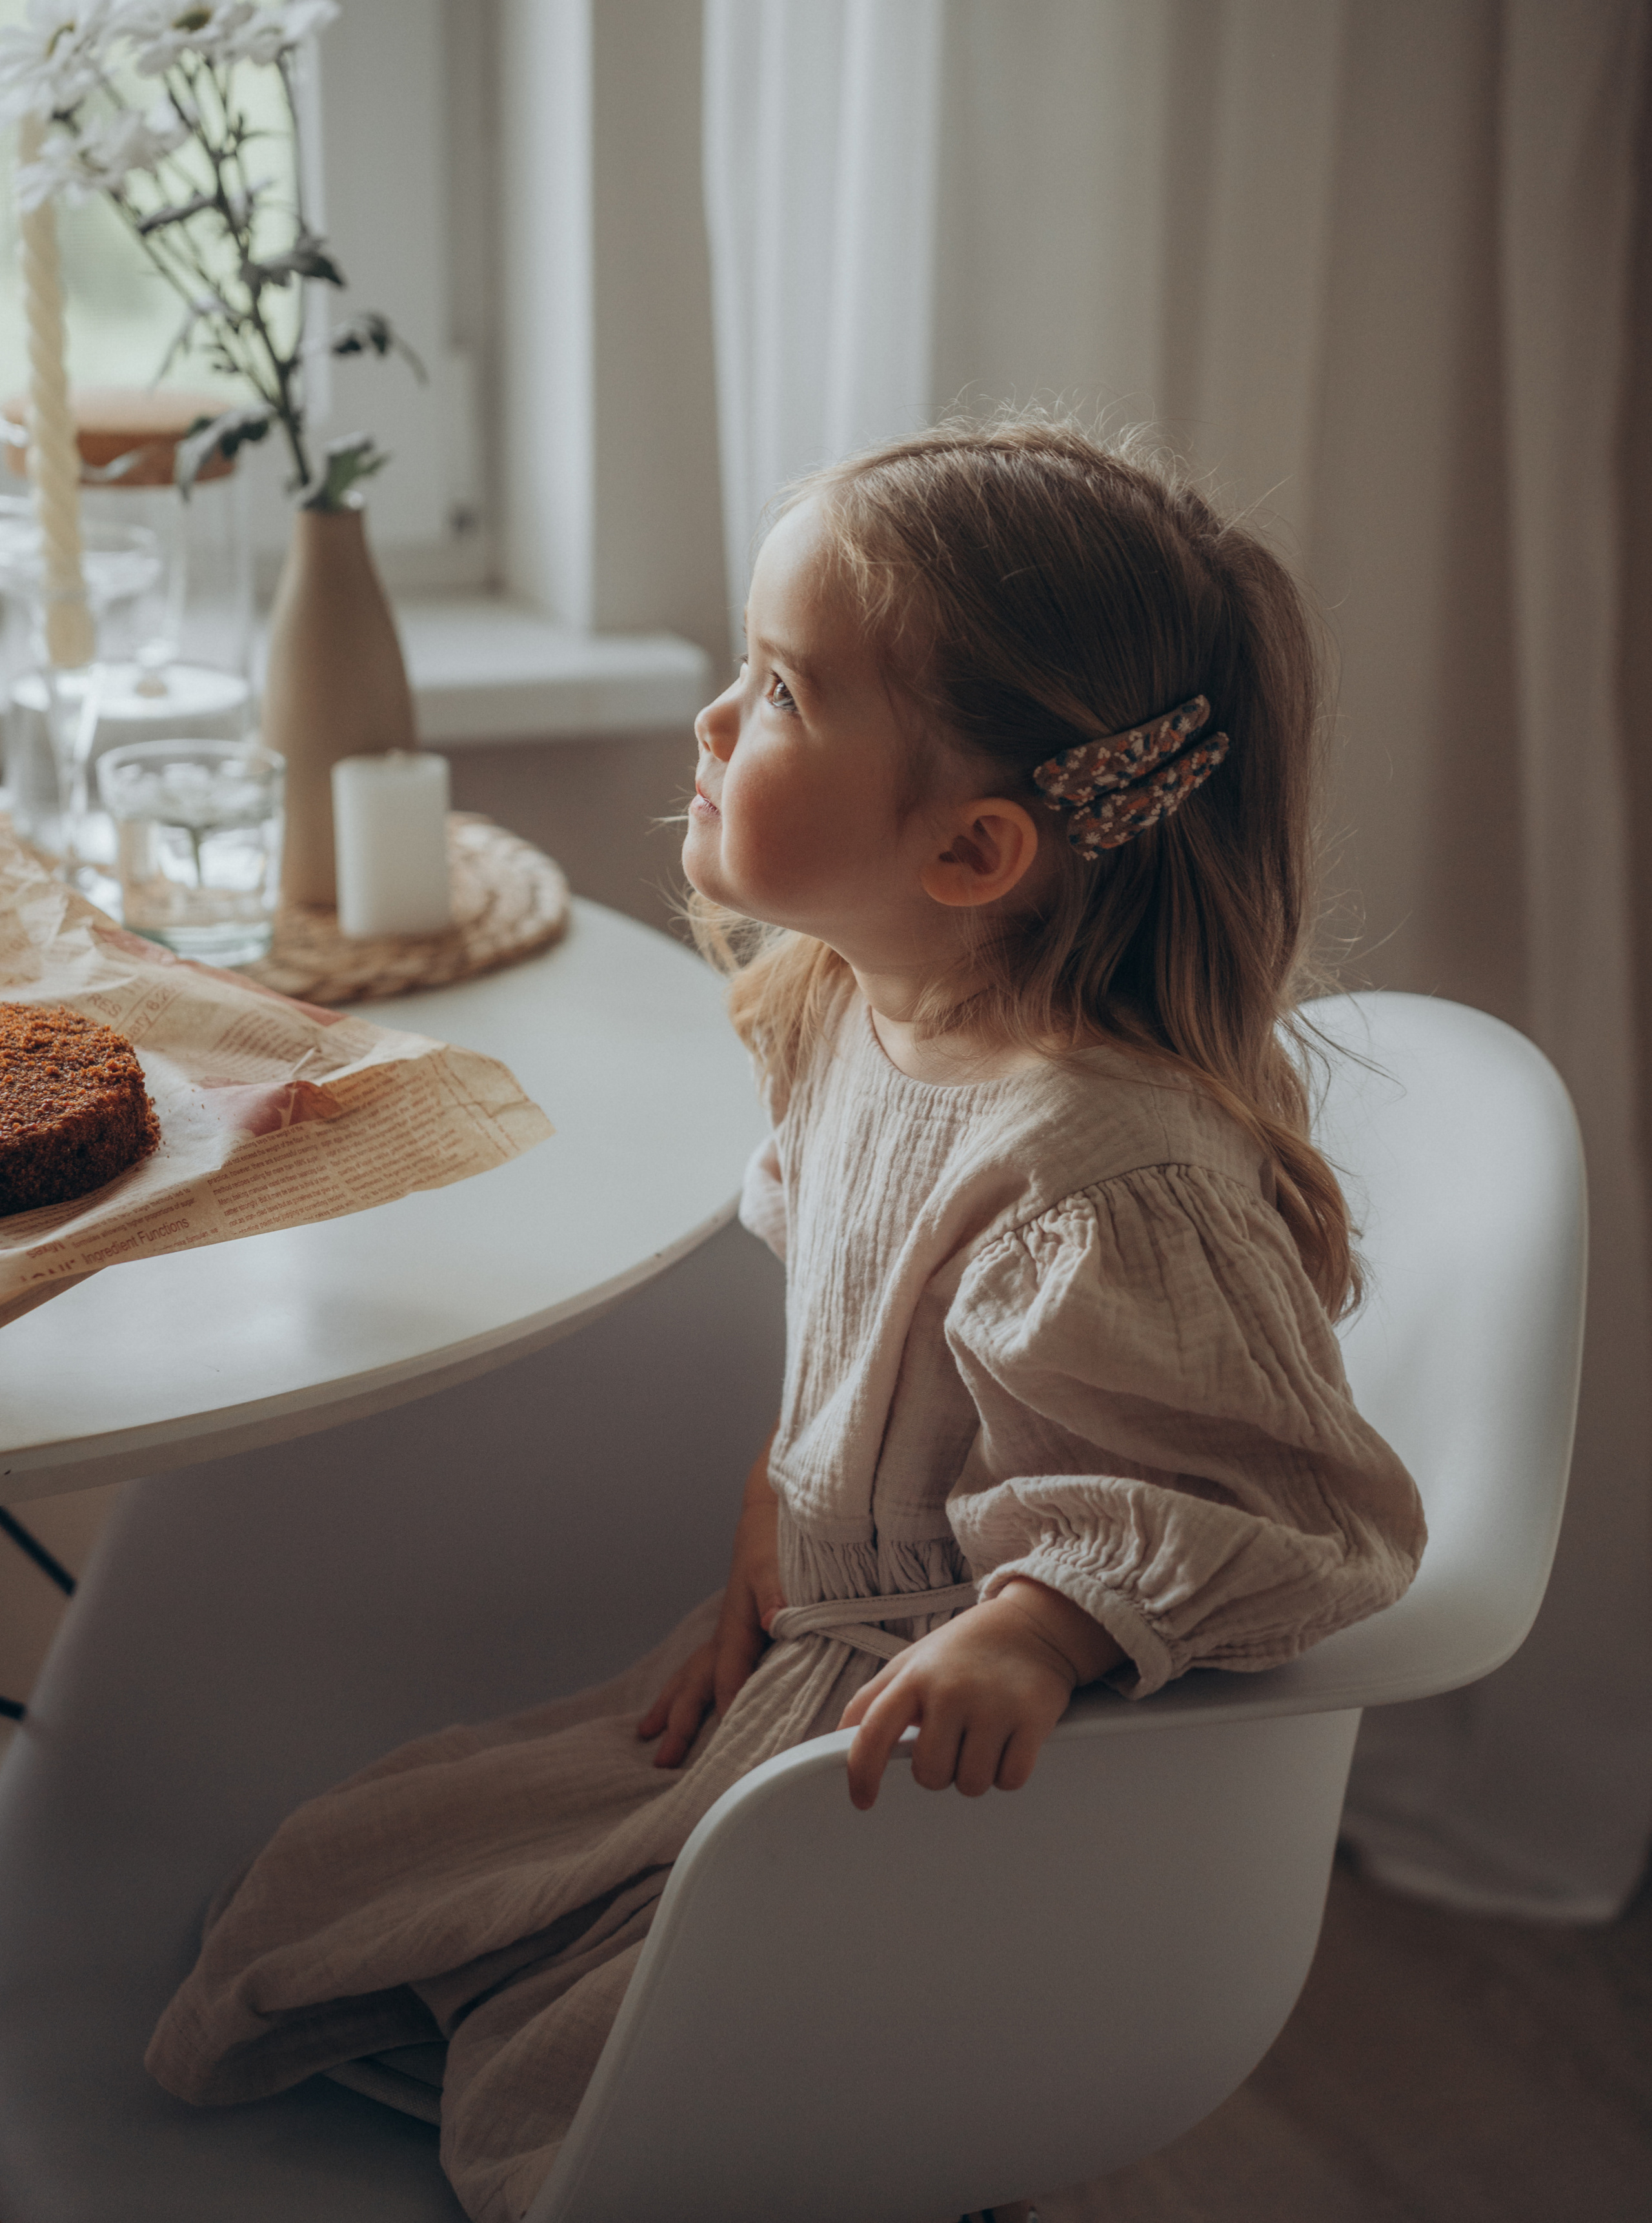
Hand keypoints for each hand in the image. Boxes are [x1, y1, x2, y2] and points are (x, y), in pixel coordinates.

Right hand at [638, 1430, 782, 1767]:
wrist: (774, 1501)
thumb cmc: (779, 1533)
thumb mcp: (780, 1561)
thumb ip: (779, 1591)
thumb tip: (776, 1621)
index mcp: (739, 1620)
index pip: (730, 1671)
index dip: (729, 1702)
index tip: (726, 1740)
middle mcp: (728, 1628)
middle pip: (698, 1680)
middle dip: (680, 1719)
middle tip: (662, 1758)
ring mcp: (729, 1625)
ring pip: (694, 1671)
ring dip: (674, 1703)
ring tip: (647, 1732)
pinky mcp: (737, 1619)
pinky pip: (708, 1660)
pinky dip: (691, 1683)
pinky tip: (689, 1697)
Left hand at [836, 1578, 1123, 1809]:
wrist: (1033, 1623)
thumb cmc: (965, 1649)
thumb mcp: (913, 1661)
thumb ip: (873, 1700)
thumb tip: (838, 1740)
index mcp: (915, 1676)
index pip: (874, 1732)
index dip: (862, 1773)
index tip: (863, 1801)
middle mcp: (951, 1689)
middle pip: (930, 1773)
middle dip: (940, 1769)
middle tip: (954, 1741)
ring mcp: (994, 1704)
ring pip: (970, 1783)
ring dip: (974, 1773)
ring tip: (983, 1738)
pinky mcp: (1032, 1717)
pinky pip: (1010, 1779)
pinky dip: (1008, 1772)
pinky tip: (1010, 1742)